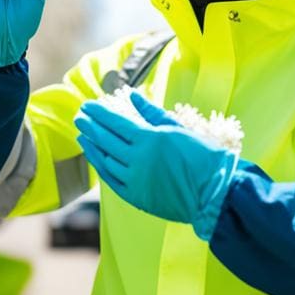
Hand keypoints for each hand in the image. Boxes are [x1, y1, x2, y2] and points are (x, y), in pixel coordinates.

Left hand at [74, 90, 238, 240]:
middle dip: (90, 126)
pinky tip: (96, 158)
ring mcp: (135, 180)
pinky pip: (112, 180)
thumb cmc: (202, 156)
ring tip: (83, 136)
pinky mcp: (137, 197)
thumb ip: (152, 113)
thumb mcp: (178, 128)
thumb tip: (133, 97)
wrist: (213, 191)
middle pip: (106, 140)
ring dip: (92, 147)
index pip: (115, 123)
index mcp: (149, 139)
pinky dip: (102, 168)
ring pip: (105, 161)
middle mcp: (137, 160)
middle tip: (80, 116)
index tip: (88, 105)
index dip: (99, 113)